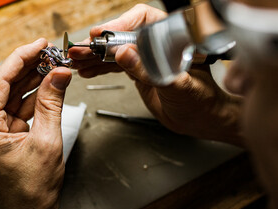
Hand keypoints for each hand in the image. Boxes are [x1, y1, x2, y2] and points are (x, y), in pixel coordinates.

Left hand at [0, 39, 71, 208]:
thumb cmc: (33, 187)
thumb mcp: (47, 140)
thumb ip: (53, 103)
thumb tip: (59, 76)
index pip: (0, 82)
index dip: (21, 59)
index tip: (38, 46)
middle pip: (6, 86)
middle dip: (29, 69)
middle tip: (49, 55)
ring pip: (14, 96)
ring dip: (34, 82)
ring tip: (53, 67)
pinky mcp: (6, 135)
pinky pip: (20, 109)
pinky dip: (35, 98)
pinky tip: (49, 87)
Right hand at [70, 4, 243, 145]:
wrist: (201, 119)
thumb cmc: (201, 100)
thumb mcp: (178, 86)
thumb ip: (151, 70)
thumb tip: (123, 53)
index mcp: (174, 37)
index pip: (143, 19)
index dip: (120, 24)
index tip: (102, 34)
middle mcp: (158, 43)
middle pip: (123, 35)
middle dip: (99, 43)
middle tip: (79, 50)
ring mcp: (147, 57)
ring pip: (116, 50)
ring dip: (95, 56)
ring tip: (76, 61)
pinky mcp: (140, 71)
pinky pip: (117, 66)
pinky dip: (101, 68)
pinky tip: (88, 70)